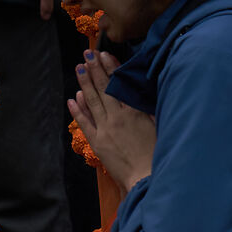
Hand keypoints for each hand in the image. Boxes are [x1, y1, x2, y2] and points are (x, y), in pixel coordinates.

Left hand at [69, 52, 154, 180]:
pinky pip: (85, 123)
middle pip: (103, 89)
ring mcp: (105, 130)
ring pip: (92, 102)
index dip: (110, 68)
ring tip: (79, 69)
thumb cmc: (157, 152)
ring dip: (84, 84)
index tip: (104, 54)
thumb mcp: (158, 124)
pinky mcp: (98, 143)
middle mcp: (117, 118)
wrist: (145, 177)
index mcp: (134, 111)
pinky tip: (72, 98)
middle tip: (87, 55)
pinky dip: (78, 110)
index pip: (118, 84)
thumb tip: (141, 89)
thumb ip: (148, 106)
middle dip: (94, 70)